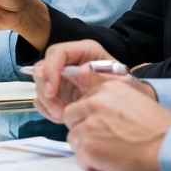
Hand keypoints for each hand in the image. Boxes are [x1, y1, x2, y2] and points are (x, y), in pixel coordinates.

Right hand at [32, 40, 154, 122]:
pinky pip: (43, 99)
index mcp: (84, 51)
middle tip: (60, 112)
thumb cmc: (128, 90)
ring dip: (47, 103)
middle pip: (42, 68)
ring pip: (40, 85)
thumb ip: (102, 75)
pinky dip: (47, 110)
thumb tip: (82, 70)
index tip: (52, 91)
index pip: (57, 53)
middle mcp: (69, 62)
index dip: (50, 70)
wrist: (131, 106)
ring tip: (63, 118)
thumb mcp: (120, 82)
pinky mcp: (59, 92)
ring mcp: (62, 77)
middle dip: (46, 91)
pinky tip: (60, 118)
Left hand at [63, 79, 170, 170]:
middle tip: (105, 142)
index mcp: (109, 88)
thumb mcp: (138, 98)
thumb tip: (85, 76)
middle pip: (72, 117)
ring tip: (112, 155)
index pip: (83, 100)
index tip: (104, 126)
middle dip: (84, 130)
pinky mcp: (88, 146)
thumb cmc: (163, 130)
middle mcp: (96, 102)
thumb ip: (111, 93)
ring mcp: (89, 124)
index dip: (91, 116)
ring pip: (74, 139)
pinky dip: (93, 166)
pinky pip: (80, 159)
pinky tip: (112, 165)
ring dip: (88, 149)